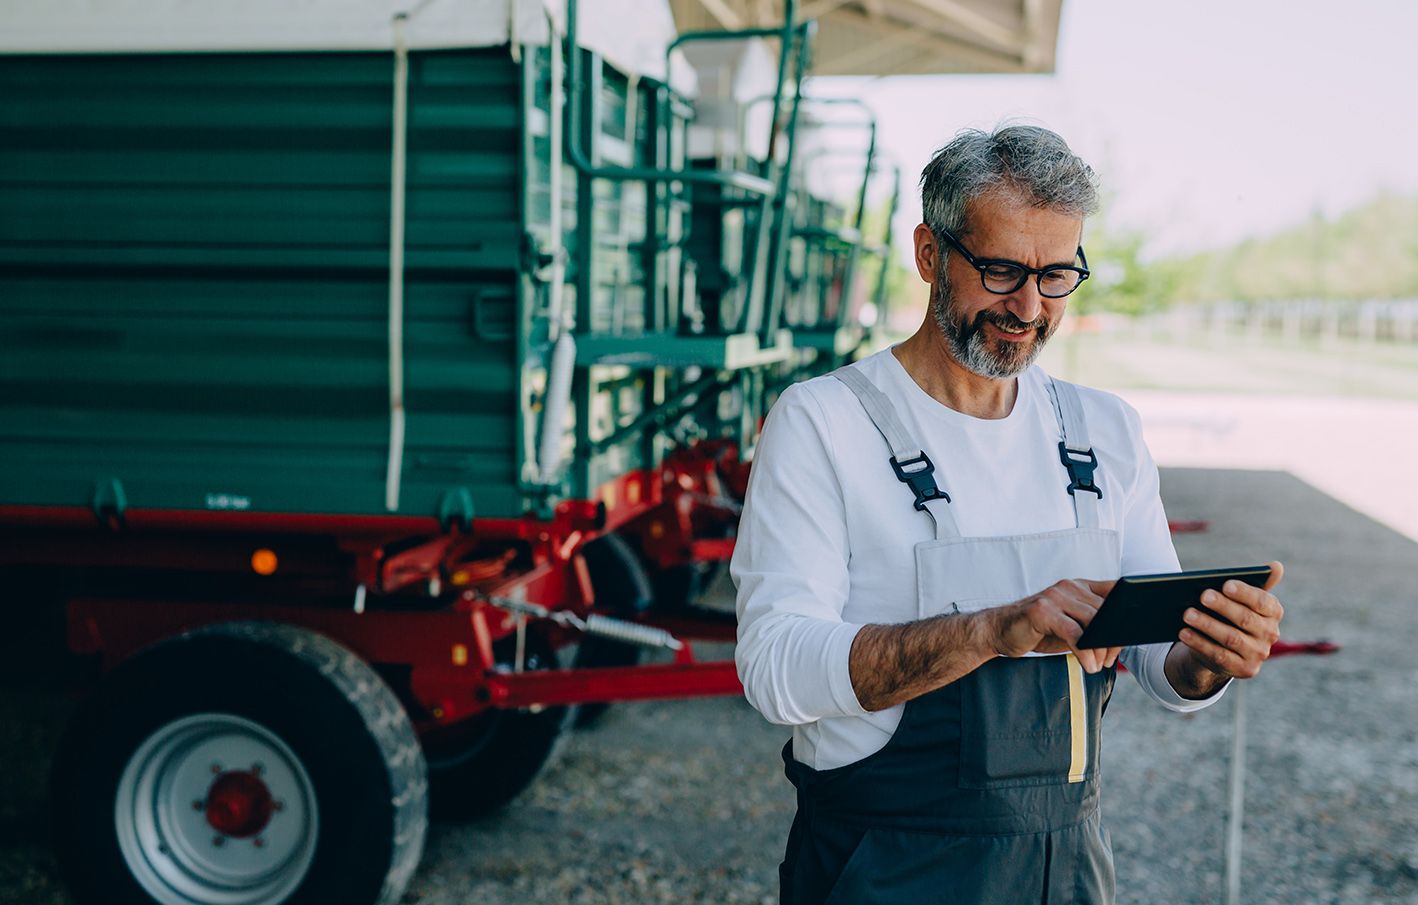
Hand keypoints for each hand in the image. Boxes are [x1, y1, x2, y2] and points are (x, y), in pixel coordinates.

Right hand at [984, 578, 1122, 673]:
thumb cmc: (1037, 631)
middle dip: (1113, 640)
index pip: (1114, 592)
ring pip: (1093, 622)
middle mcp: (1068, 586)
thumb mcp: (1069, 626)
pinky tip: (1087, 665)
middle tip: (1109, 660)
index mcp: (1078, 586)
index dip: (1128, 612)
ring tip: (1098, 665)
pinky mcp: (1042, 610)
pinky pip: (1075, 633)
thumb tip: (1121, 640)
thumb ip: (1092, 625)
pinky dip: (1085, 652)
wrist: (997, 631)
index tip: (1133, 634)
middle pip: (1106, 612)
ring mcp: (1054, 596)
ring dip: (1100, 649)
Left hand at [1177, 561, 1284, 679]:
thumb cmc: (1229, 614)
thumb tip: (1277, 566)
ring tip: (1187, 614)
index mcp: (1273, 612)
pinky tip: (1184, 633)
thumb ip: (1256, 582)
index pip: (1263, 602)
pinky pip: (1220, 656)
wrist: (1221, 646)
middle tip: (1202, 596)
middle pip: (1245, 619)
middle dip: (1223, 607)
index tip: (1226, 584)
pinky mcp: (1245, 669)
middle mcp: (1270, 634)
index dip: (1245, 593)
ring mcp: (1258, 654)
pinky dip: (1200, 643)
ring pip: (1231, 638)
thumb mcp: (1240, 599)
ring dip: (1207, 625)